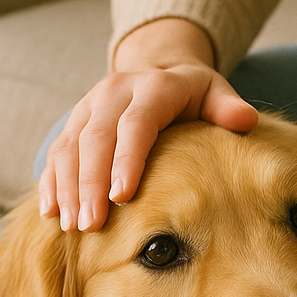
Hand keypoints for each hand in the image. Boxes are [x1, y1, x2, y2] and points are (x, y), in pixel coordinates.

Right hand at [38, 17, 257, 232]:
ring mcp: (89, 106)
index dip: (127, 159)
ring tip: (72, 226)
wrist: (156, 70)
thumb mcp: (214, 92)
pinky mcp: (73, 122)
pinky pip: (55, 152)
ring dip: (67, 187)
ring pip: (69, 146)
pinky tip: (52, 212)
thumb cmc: (192, 94)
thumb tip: (245, 119)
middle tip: (91, 225)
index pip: (136, 123)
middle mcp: (115, 92)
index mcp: (153, 86)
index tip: (122, 197)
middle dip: (91, 183)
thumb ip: (227, 107)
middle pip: (96, 138)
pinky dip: (51, 182)